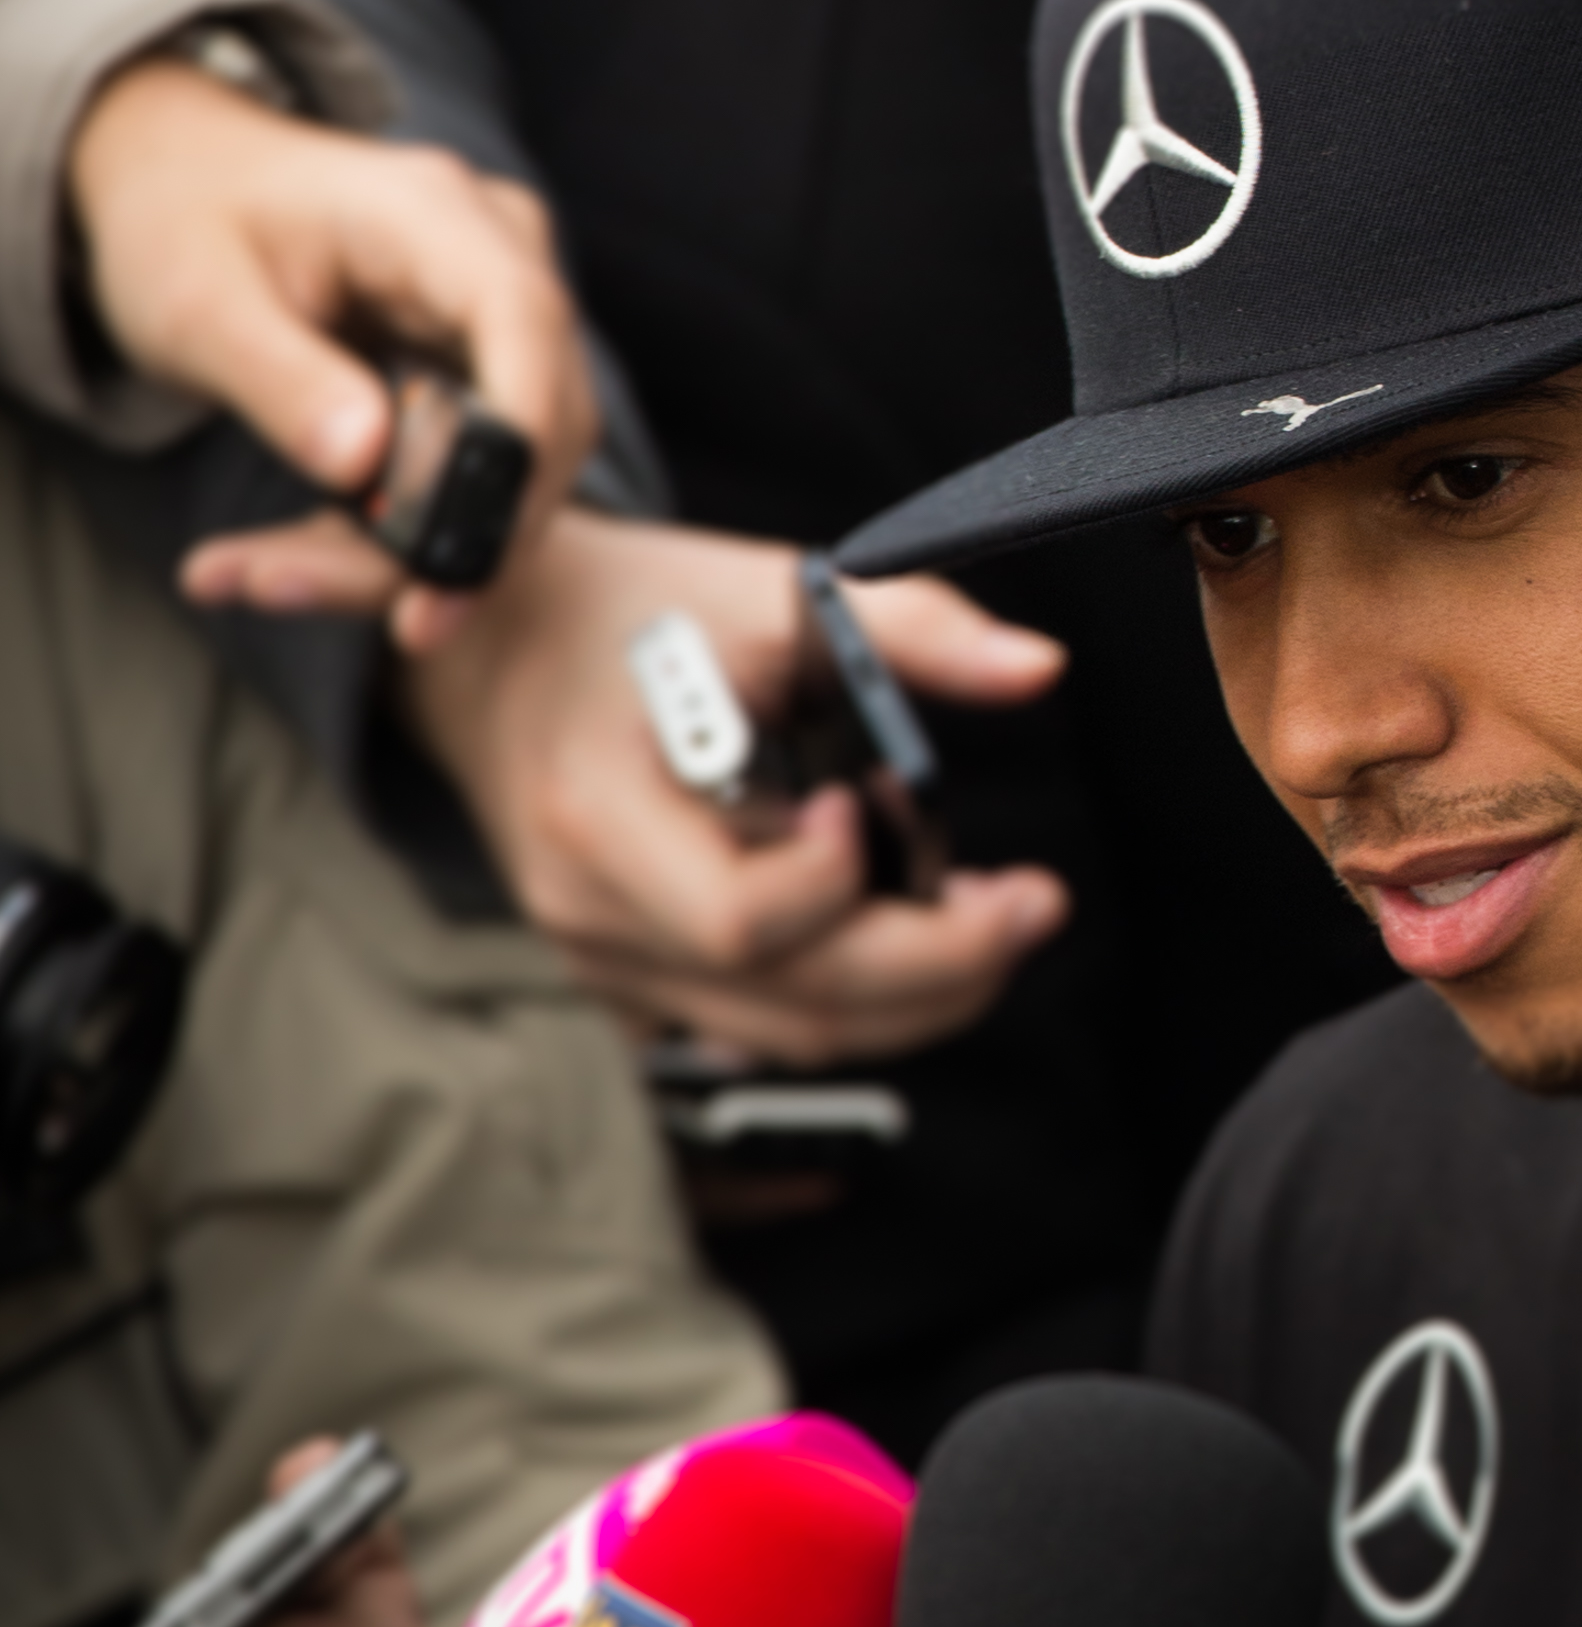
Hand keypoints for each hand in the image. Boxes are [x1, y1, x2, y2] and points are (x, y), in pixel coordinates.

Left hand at [69, 59, 598, 651]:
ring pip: (521, 457)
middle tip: (391, 626)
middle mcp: (496, 251)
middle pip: (542, 413)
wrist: (183, 179)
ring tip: (278, 582)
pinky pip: (481, 462)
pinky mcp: (484, 357)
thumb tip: (365, 464)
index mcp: (430, 213)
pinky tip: (306, 558)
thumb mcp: (196, 304)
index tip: (464, 558)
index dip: (517, 445)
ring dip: (431, 547)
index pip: (523, 322)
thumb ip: (280, 380)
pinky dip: (409, 525)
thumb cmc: (182, 223)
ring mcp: (499, 305)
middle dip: (471, 534)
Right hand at [396, 512, 1071, 1061]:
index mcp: (600, 814)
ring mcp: (604, 961)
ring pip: (787, 1035)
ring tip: (993, 918)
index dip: (840, 884)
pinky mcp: (631, 979)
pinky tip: (912, 932)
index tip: (890, 802)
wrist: (500, 649)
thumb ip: (909, 628)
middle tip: (1034, 904)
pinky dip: (853, 997)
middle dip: (940, 967)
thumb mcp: (763, 591)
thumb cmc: (628, 614)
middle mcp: (592, 913)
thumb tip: (1037, 668)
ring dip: (914, 996)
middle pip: (789, 1005)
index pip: (741, 918)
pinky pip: (758, 1024)